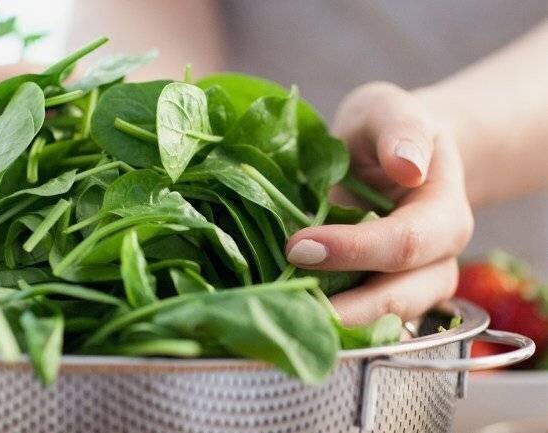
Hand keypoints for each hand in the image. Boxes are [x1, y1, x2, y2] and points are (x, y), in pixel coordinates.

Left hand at [286, 82, 473, 325]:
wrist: (393, 158)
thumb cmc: (388, 131)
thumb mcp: (390, 111)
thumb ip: (401, 129)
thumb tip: (408, 165)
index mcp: (445, 217)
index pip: (404, 244)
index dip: (354, 251)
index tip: (299, 247)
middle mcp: (436, 263)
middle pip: (398, 299)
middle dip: (344, 308)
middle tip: (285, 304)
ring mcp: (410, 289)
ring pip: (380, 323)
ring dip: (332, 325)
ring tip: (282, 318)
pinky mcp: (379, 300)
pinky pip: (361, 324)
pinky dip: (327, 324)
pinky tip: (287, 317)